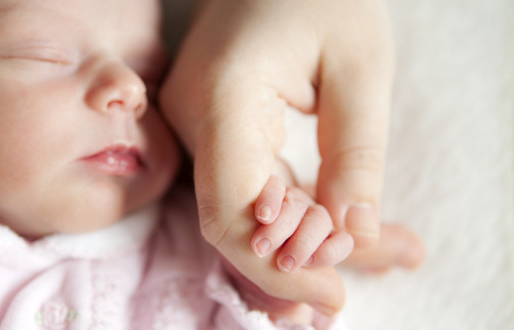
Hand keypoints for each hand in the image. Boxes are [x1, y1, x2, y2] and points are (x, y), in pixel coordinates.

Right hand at [160, 0, 393, 314]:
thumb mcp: (360, 65)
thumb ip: (355, 154)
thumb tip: (352, 235)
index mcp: (223, 98)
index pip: (231, 211)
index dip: (276, 268)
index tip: (334, 294)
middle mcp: (193, 120)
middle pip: (242, 220)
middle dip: (312, 255)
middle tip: (391, 255)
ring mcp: (195, 128)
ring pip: (249, 209)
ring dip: (314, 234)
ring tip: (388, 243)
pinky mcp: (212, 133)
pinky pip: (251, 186)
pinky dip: (299, 208)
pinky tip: (345, 217)